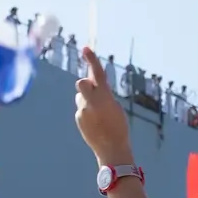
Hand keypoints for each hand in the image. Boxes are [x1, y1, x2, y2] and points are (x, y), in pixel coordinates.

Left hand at [73, 48, 134, 167]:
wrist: (111, 149)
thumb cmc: (119, 127)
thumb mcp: (115, 107)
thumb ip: (104, 95)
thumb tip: (94, 86)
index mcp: (104, 97)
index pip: (97, 74)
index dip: (91, 59)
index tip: (86, 48)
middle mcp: (91, 102)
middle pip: (82, 83)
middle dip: (87, 84)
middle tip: (95, 92)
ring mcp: (82, 111)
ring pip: (81, 97)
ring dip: (87, 100)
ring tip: (99, 114)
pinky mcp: (78, 119)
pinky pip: (81, 109)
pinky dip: (87, 113)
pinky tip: (96, 124)